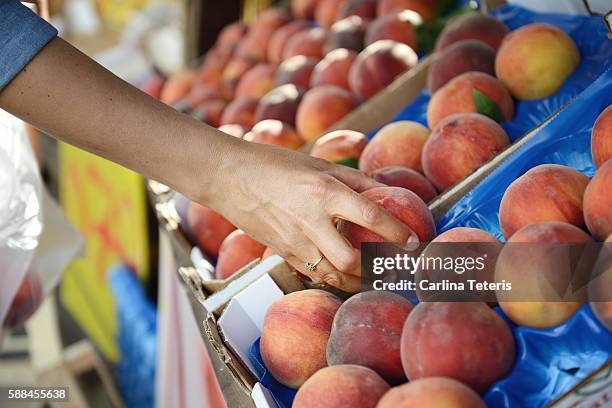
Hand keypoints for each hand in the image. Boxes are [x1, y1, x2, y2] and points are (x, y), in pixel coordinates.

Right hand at [202, 139, 413, 292]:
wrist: (230, 178)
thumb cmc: (274, 164)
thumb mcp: (317, 162)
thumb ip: (354, 178)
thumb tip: (383, 190)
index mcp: (324, 192)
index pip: (371, 217)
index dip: (397, 233)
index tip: (413, 242)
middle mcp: (312, 220)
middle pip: (353, 261)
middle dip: (379, 269)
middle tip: (394, 268)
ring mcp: (295, 241)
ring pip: (333, 276)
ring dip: (358, 282)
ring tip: (375, 278)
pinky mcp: (283, 253)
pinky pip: (315, 274)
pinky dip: (334, 278)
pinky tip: (345, 274)